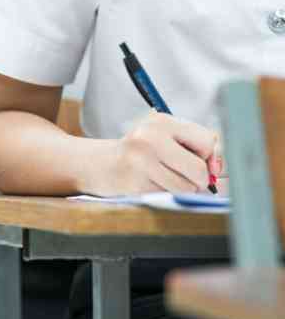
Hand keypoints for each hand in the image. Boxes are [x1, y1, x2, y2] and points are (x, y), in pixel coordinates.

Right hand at [84, 112, 220, 195]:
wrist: (97, 163)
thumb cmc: (139, 151)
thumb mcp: (164, 137)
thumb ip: (195, 147)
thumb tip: (222, 171)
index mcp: (162, 122)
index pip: (209, 142)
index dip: (213, 158)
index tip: (208, 166)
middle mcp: (150, 139)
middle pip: (199, 170)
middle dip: (199, 180)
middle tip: (186, 177)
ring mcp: (140, 162)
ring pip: (186, 188)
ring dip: (182, 190)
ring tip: (164, 179)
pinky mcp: (134, 184)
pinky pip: (167, 196)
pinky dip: (165, 195)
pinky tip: (150, 185)